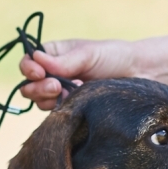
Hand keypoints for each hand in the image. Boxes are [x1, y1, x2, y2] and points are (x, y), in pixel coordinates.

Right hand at [19, 38, 134, 107]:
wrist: (138, 75)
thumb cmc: (114, 58)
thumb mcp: (88, 54)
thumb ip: (63, 61)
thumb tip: (37, 60)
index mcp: (54, 54)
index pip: (29, 61)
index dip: (29, 68)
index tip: (39, 72)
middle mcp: (54, 73)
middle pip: (29, 84)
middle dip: (36, 86)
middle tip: (55, 87)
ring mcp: (61, 93)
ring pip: (38, 100)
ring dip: (46, 98)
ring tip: (66, 92)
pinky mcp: (70, 108)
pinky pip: (54, 113)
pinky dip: (59, 109)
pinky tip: (74, 102)